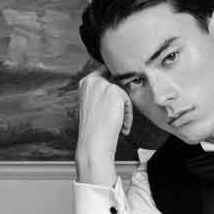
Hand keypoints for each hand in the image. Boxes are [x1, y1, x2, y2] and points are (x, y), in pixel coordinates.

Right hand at [74, 70, 131, 184]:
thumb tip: (119, 84)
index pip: (103, 71)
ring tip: (120, 125)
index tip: (119, 91)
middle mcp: (92, 81)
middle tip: (120, 115)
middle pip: (116, 80)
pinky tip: (122, 127)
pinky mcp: (115, 91)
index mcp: (85, 83)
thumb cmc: (94, 129)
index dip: (114, 80)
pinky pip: (128, 101)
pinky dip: (128, 115)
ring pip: (123, 93)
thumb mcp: (93, 105)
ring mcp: (103, 85)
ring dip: (124, 110)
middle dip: (121, 97)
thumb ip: (102, 92)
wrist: (94, 143)